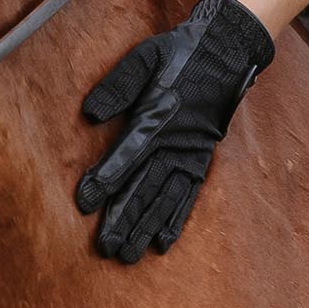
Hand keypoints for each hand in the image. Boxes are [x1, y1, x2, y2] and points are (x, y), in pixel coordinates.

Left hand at [75, 0, 274, 261]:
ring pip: (164, 198)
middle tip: (104, 247)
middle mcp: (173, 142)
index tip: (84, 203)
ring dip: (145, 227)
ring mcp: (190, 154)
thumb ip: (117, 86)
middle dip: (123, 218)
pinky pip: (188, 196)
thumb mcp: (143, 58)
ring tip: (127, 255)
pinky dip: (175, 220)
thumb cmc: (176, 54)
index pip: (126, 155)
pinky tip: (163, 244)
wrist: (224, 52)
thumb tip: (90, 114)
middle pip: (144, 186)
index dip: (105, 180)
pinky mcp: (201, 159)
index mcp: (156, 117)